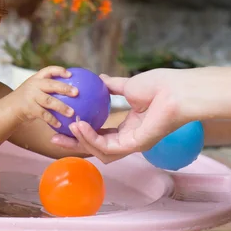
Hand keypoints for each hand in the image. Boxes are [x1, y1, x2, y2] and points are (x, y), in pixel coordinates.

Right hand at [11, 66, 77, 127]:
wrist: (9, 108)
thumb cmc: (28, 98)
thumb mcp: (35, 88)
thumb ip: (48, 88)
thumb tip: (71, 92)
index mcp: (37, 78)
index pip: (48, 70)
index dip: (59, 71)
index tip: (70, 74)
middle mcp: (33, 85)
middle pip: (51, 85)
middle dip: (64, 88)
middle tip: (76, 92)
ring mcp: (30, 96)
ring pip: (48, 101)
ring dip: (61, 107)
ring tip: (71, 113)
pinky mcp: (29, 108)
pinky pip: (43, 114)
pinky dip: (52, 119)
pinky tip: (59, 124)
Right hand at [51, 70, 185, 159]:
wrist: (176, 89)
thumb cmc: (160, 85)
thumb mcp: (128, 85)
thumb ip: (112, 86)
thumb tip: (98, 79)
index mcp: (128, 127)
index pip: (100, 134)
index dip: (81, 132)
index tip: (63, 124)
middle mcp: (129, 138)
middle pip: (96, 147)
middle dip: (74, 145)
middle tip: (54, 137)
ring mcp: (133, 144)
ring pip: (100, 151)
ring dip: (81, 141)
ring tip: (67, 128)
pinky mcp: (135, 145)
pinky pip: (108, 147)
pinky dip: (92, 138)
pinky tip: (80, 126)